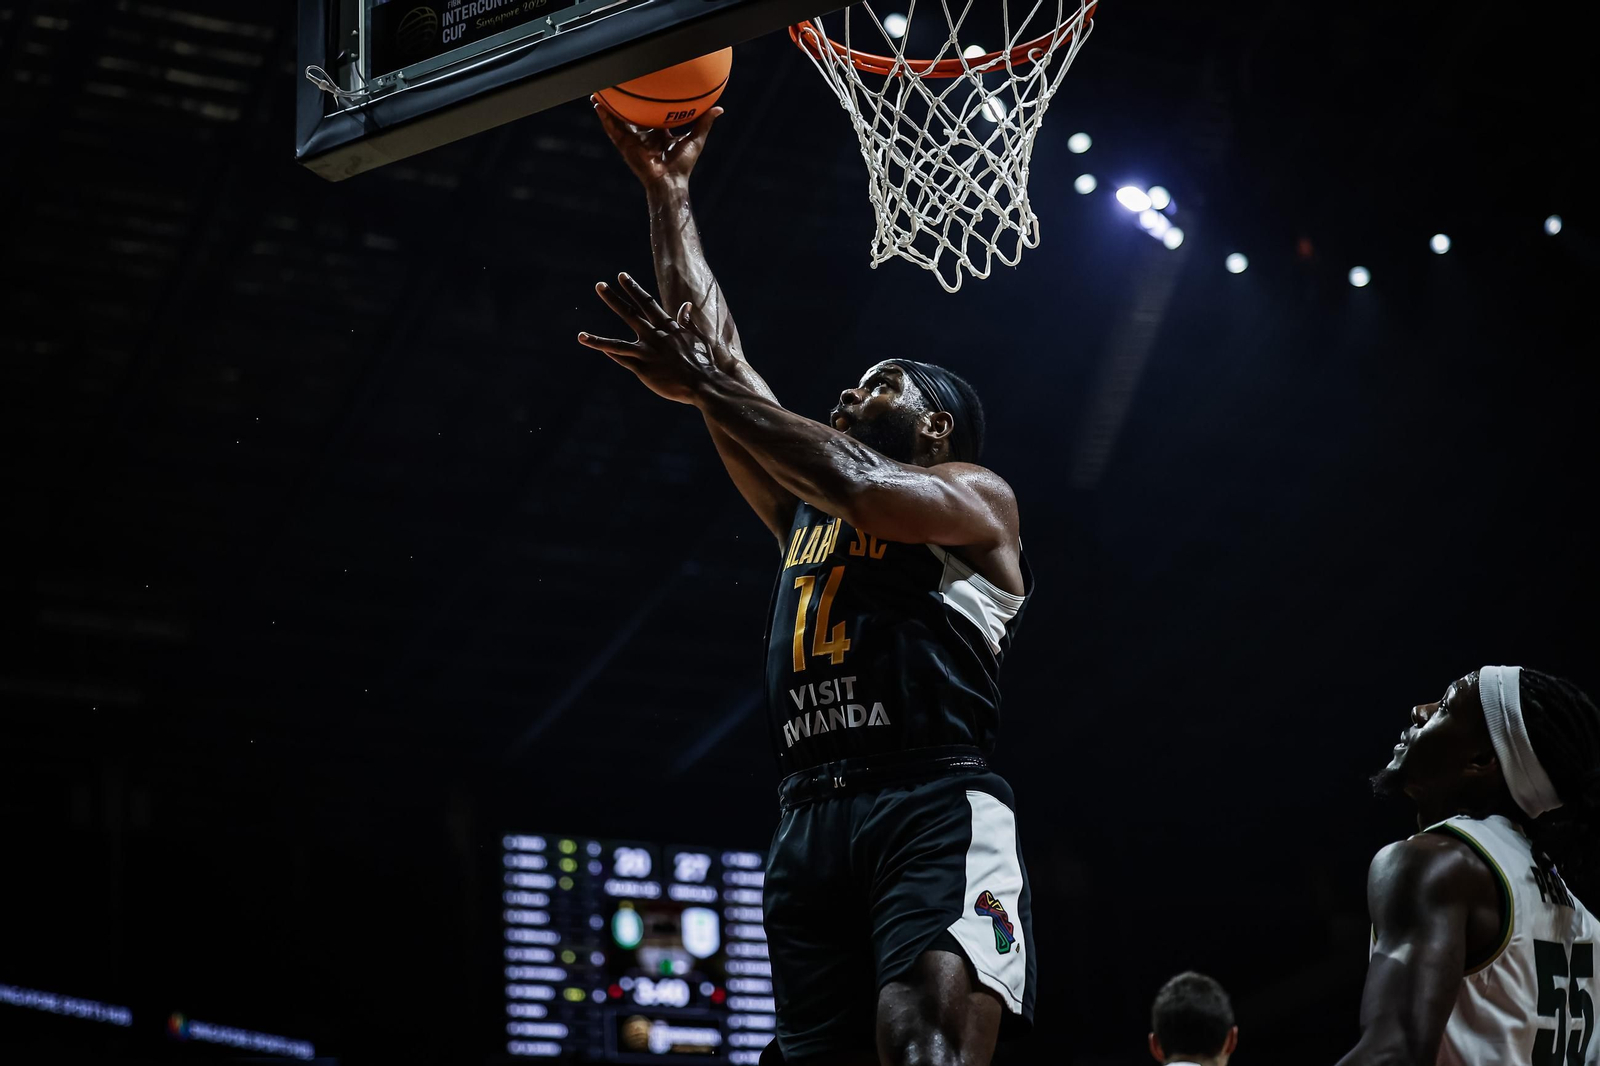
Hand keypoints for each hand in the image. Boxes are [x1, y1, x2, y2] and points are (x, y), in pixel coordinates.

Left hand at [579, 272, 721, 404]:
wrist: (703, 383)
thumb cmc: (703, 361)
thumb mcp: (697, 337)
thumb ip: (687, 322)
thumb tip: (686, 305)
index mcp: (668, 327)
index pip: (646, 303)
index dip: (633, 289)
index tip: (622, 276)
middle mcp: (654, 336)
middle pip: (629, 314)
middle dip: (613, 299)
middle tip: (599, 285)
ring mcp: (647, 353)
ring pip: (616, 344)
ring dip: (597, 339)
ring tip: (580, 335)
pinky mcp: (643, 370)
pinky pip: (623, 361)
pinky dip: (610, 356)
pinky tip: (597, 351)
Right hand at [592, 94, 722, 190]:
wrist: (670, 181)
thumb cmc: (683, 164)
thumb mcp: (696, 139)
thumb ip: (704, 122)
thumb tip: (719, 109)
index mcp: (658, 133)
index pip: (651, 113)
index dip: (647, 102)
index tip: (644, 87)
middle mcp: (644, 135)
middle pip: (631, 115)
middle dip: (623, 102)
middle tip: (619, 85)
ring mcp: (632, 140)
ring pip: (617, 120)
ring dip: (608, 107)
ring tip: (598, 92)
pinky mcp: (625, 146)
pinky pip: (613, 130)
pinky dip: (605, 118)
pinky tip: (597, 106)